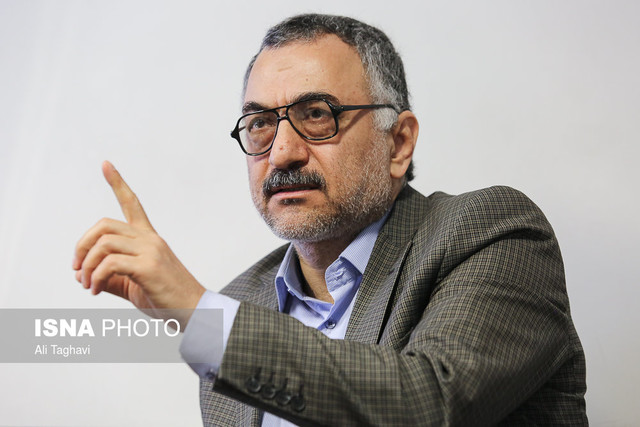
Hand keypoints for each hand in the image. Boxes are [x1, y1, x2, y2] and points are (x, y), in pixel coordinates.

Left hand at [72, 161, 204, 323]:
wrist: (194, 311)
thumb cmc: (166, 298)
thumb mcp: (132, 285)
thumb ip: (109, 277)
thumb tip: (80, 274)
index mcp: (148, 239)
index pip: (133, 203)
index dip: (117, 183)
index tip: (105, 164)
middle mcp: (150, 239)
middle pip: (104, 225)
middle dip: (82, 245)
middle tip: (77, 270)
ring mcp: (150, 251)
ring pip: (103, 244)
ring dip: (86, 266)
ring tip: (87, 285)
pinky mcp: (148, 267)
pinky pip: (109, 264)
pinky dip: (95, 277)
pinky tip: (97, 290)